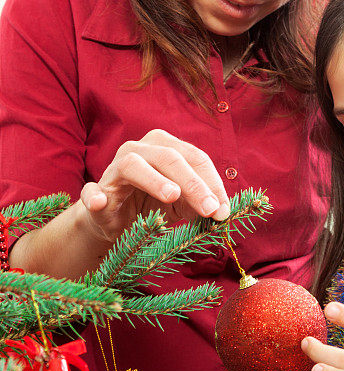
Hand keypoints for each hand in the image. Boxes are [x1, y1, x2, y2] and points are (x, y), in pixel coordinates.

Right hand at [79, 129, 230, 242]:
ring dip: (154, 180)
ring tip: (172, 196)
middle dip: (193, 184)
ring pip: (134, 165)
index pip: (195, 157)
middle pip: (170, 158)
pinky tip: (100, 203)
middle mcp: (140, 149)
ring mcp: (115, 168)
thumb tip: (221, 211)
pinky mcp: (96, 190)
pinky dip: (95, 196)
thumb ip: (201, 202)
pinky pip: (91, 190)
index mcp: (166, 147)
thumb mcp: (184, 204)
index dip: (212, 183)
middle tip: (210, 209)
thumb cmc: (154, 205)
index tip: (224, 210)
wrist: (117, 222)